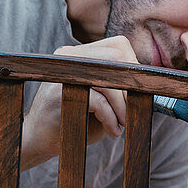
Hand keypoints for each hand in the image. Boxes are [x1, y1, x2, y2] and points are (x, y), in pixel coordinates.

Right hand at [23, 36, 137, 164]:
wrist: (38, 141)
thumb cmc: (74, 120)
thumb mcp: (99, 97)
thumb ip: (118, 84)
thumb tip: (149, 79)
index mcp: (78, 54)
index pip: (118, 46)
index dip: (134, 69)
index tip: (136, 94)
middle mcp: (68, 57)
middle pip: (116, 57)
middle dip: (131, 86)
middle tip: (131, 110)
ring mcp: (61, 73)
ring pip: (109, 80)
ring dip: (123, 107)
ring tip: (122, 124)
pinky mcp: (58, 93)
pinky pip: (98, 100)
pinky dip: (111, 118)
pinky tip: (111, 131)